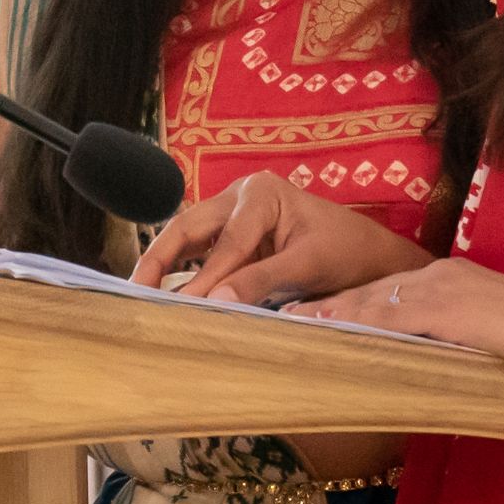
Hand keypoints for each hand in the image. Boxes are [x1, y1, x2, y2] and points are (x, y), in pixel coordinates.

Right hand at [129, 170, 430, 305]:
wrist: (371, 256)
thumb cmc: (347, 251)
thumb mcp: (308, 265)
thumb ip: (261, 281)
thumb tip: (214, 303)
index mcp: (261, 193)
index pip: (226, 243)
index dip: (203, 280)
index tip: (181, 310)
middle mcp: (240, 196)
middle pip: (188, 228)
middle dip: (158, 261)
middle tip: (133, 294)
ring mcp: (234, 215)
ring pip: (187, 239)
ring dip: (163, 267)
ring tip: (137, 298)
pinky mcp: (234, 237)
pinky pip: (199, 253)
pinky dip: (181, 274)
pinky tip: (163, 297)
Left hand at [289, 257, 503, 386]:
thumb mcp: (488, 337)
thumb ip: (456, 340)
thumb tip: (425, 361)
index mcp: (451, 279)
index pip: (389, 291)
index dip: (351, 303)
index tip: (317, 313)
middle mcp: (441, 275)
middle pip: (374, 290)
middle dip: (332, 304)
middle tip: (289, 314)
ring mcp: (445, 289)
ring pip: (376, 300)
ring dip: (334, 311)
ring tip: (296, 321)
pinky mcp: (450, 308)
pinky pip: (395, 316)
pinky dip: (360, 322)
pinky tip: (336, 329)